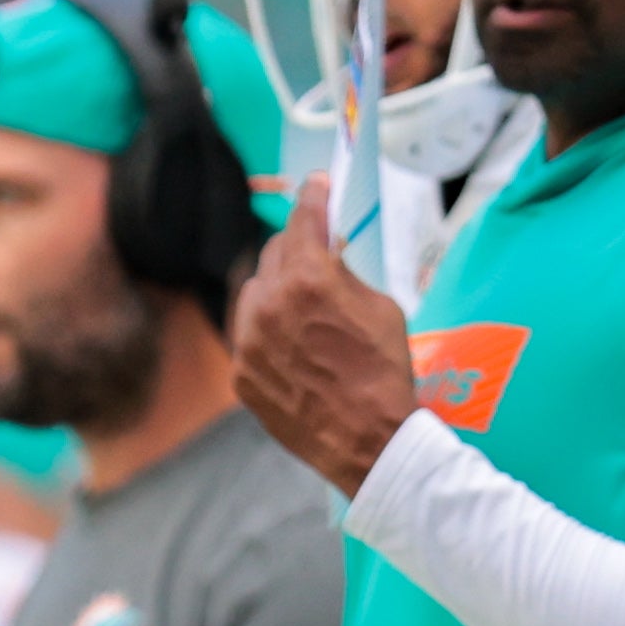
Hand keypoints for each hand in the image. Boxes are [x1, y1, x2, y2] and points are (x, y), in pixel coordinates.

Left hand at [229, 185, 422, 496]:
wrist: (366, 439)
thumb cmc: (384, 370)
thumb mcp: (380, 306)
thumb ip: (344, 273)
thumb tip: (327, 254)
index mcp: (307, 279)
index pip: (304, 219)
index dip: (313, 197)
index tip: (316, 186)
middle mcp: (268, 304)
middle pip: (274, 254)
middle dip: (296, 249)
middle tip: (316, 255)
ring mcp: (247, 342)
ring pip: (254, 294)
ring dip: (276, 291)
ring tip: (303, 310)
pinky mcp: (240, 374)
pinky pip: (249, 337)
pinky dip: (267, 333)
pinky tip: (293, 348)